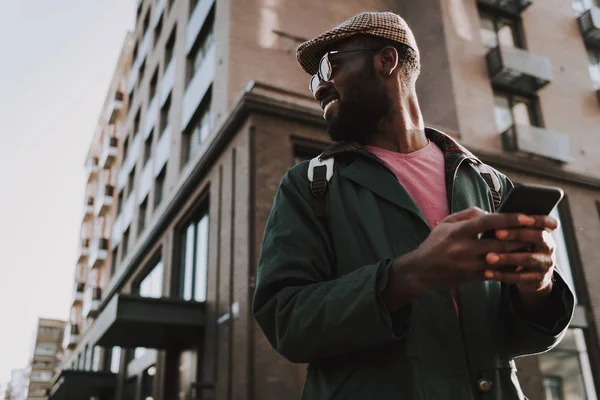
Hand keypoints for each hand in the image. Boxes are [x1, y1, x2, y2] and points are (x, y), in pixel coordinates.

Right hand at [409, 207, 542, 291]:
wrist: (421, 271)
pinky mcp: (473, 278)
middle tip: (542, 231)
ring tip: (536, 244)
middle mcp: (465, 248)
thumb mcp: (446, 224)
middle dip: (523, 236)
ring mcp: (470, 265)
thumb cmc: (435, 244)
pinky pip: (498, 272)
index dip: (511, 218)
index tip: (529, 215)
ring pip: (502, 258)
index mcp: (458, 232)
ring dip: (520, 251)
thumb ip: (469, 215)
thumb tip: (491, 212)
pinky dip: (511, 266)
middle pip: (501, 242)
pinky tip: (523, 261)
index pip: (489, 222)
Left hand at [483, 216, 557, 294]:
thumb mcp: (518, 237)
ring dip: (507, 257)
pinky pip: (520, 278)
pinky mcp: (538, 280)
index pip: (548, 222)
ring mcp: (546, 264)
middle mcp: (549, 247)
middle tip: (497, 233)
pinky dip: (502, 275)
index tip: (522, 218)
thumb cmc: (517, 249)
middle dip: (517, 234)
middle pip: (538, 237)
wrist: (528, 277)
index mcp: (545, 232)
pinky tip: (487, 272)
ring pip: (528, 259)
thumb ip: (510, 227)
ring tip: (488, 257)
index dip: (538, 219)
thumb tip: (488, 215)